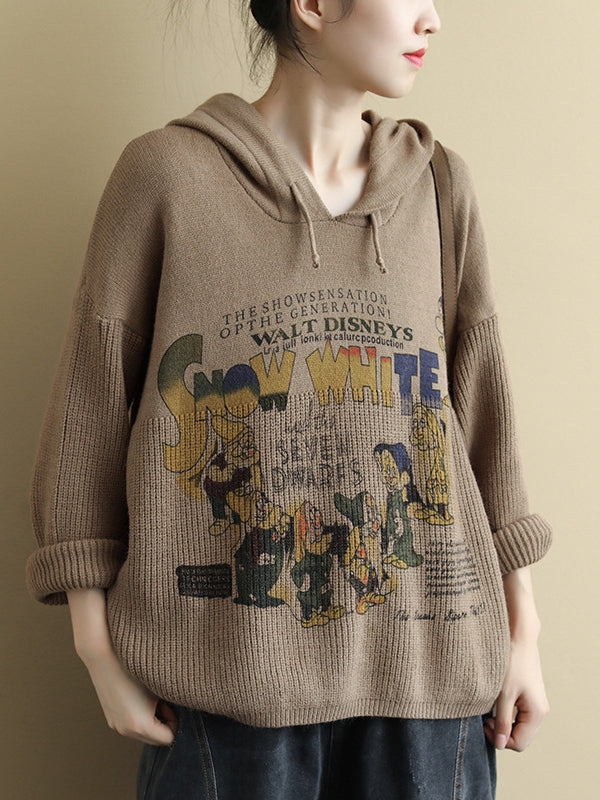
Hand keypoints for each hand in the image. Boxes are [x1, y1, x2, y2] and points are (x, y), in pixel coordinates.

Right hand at [80, 646, 178, 746]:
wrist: (104, 655)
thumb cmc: (135, 667)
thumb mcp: (159, 686)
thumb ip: (171, 705)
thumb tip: (177, 712)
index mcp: (141, 725)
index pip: (169, 738)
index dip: (175, 721)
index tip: (170, 704)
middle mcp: (127, 731)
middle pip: (155, 740)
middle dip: (162, 723)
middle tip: (161, 700)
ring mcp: (116, 726)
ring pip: (143, 734)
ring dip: (151, 720)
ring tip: (148, 696)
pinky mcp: (110, 718)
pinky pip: (131, 725)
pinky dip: (138, 716)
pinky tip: (137, 696)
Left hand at [484, 635, 549, 751]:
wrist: (519, 639)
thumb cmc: (512, 664)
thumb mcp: (503, 695)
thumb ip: (502, 722)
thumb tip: (500, 743)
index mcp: (537, 714)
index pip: (519, 743)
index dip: (500, 739)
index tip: (484, 725)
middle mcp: (541, 712)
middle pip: (521, 737)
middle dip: (503, 733)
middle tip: (485, 720)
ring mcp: (537, 704)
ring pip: (520, 727)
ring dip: (505, 724)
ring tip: (490, 711)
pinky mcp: (531, 697)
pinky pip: (520, 715)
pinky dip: (508, 715)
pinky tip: (496, 704)